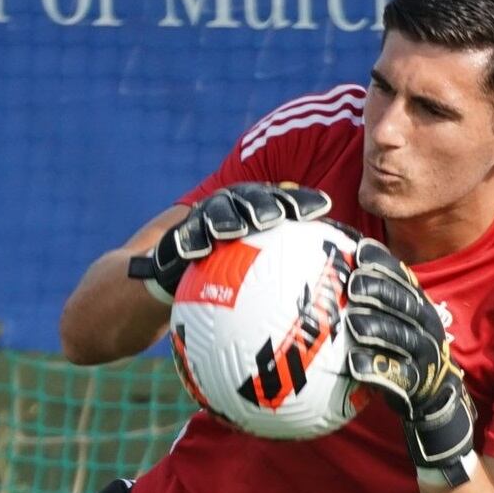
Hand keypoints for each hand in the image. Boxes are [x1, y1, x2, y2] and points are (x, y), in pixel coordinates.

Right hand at [126, 183, 330, 303]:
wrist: (164, 281)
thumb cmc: (220, 284)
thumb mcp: (253, 279)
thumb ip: (283, 274)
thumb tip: (329, 292)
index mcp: (252, 215)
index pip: (281, 203)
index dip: (300, 202)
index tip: (323, 208)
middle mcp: (228, 211)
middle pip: (249, 200)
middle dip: (263, 204)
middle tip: (276, 216)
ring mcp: (202, 221)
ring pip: (215, 213)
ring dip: (226, 218)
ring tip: (234, 230)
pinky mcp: (176, 238)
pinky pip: (183, 239)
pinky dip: (190, 243)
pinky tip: (197, 253)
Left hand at [343, 238, 477, 486]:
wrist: (434, 404)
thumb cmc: (401, 359)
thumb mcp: (390, 328)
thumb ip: (369, 305)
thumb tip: (328, 278)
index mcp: (420, 309)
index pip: (403, 279)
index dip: (383, 264)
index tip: (359, 250)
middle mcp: (428, 329)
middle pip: (406, 305)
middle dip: (381, 290)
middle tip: (354, 281)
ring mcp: (427, 358)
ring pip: (404, 338)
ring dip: (378, 327)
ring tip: (352, 320)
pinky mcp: (419, 386)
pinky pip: (399, 377)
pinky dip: (377, 370)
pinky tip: (354, 365)